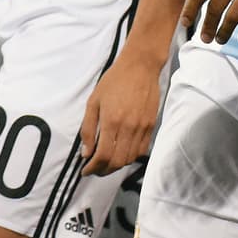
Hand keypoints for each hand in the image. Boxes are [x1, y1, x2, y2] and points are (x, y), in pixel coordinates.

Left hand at [79, 46, 164, 174]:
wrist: (140, 67)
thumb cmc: (114, 81)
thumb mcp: (94, 101)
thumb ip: (88, 128)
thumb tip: (86, 152)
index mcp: (112, 121)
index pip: (103, 156)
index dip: (93, 168)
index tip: (86, 170)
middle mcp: (129, 128)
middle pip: (117, 162)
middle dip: (103, 170)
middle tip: (94, 169)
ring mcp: (142, 128)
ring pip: (130, 159)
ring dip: (117, 166)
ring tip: (106, 163)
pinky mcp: (152, 126)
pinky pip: (141, 150)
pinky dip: (130, 157)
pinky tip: (121, 153)